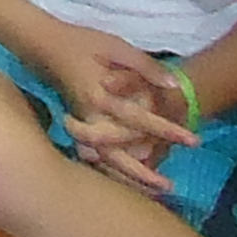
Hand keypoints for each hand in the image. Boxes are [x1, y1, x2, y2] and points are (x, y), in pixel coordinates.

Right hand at [26, 27, 195, 190]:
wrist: (43, 46)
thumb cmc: (81, 43)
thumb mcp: (116, 46)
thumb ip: (146, 66)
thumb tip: (175, 86)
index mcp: (100, 95)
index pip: (138, 119)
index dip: (167, 130)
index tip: (193, 140)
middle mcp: (89, 116)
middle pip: (116, 153)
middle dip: (143, 172)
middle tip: (169, 186)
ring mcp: (81, 124)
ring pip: (104, 161)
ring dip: (127, 179)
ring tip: (151, 194)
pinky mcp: (78, 127)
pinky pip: (94, 156)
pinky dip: (111, 172)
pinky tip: (128, 184)